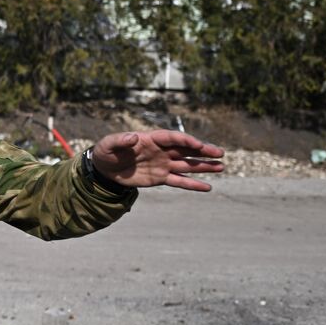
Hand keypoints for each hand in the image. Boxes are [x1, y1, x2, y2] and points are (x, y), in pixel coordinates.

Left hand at [91, 130, 224, 191]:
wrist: (105, 169)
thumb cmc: (107, 152)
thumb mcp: (108, 144)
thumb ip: (120, 140)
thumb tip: (133, 137)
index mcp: (151, 139)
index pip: (172, 138)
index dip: (185, 141)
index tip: (198, 145)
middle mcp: (161, 151)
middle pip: (185, 150)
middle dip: (202, 151)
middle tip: (220, 153)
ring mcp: (162, 165)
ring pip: (186, 165)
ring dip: (203, 166)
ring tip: (221, 167)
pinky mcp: (160, 178)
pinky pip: (179, 182)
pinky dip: (193, 185)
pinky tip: (208, 187)